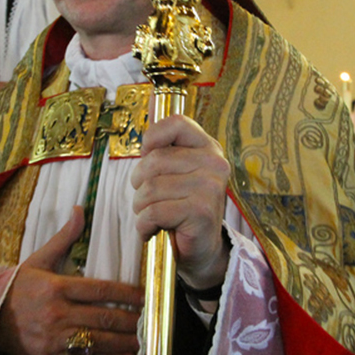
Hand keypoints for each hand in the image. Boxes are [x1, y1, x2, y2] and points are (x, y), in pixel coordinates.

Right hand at [0, 207, 143, 354]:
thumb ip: (64, 238)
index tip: (144, 296)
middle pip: (103, 317)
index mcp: (56, 287)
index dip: (125, 294)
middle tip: (150, 319)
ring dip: (124, 342)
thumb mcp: (38, 259)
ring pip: (98, 340)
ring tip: (143, 339)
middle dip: (130, 320)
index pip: (99, 290)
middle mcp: (58, 313)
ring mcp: (55, 336)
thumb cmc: (17, 287)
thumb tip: (80, 209)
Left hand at [131, 115, 230, 290]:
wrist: (202, 251)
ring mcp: (210, 187)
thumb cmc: (182, 208)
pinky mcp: (201, 212)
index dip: (152, 139)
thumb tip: (151, 103)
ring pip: (150, 188)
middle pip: (154, 161)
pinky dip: (144, 225)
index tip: (147, 157)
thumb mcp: (175, 171)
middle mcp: (214, 164)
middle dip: (140, 184)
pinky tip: (153, 230)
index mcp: (209, 148)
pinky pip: (154, 211)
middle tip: (149, 200)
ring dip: (141, 208)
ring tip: (153, 217)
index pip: (176, 123)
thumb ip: (165, 142)